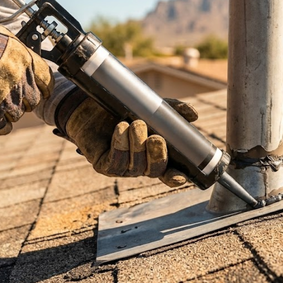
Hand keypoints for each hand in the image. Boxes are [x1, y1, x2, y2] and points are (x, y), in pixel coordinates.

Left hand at [56, 90, 197, 186]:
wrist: (88, 104)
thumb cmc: (121, 109)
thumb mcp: (150, 107)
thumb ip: (172, 111)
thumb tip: (194, 115)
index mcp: (154, 155)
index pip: (169, 172)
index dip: (175, 177)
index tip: (181, 177)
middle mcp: (140, 164)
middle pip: (154, 170)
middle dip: (157, 156)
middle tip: (156, 137)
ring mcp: (122, 167)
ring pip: (135, 166)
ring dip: (137, 145)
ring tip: (135, 123)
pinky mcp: (104, 165)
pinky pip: (115, 162)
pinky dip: (120, 144)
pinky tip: (121, 129)